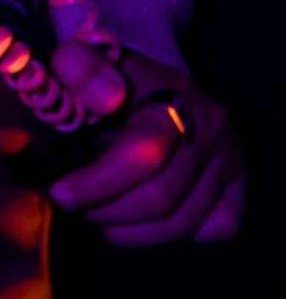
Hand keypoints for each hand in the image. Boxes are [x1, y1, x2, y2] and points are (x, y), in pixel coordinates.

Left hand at [48, 42, 244, 243]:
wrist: (154, 86)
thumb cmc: (110, 79)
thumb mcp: (85, 61)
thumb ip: (80, 69)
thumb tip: (108, 99)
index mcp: (174, 93)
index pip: (143, 151)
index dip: (98, 182)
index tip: (59, 194)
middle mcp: (213, 129)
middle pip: (160, 198)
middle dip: (106, 210)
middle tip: (73, 207)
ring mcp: (232, 163)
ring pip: (180, 224)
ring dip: (127, 229)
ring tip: (95, 215)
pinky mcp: (238, 192)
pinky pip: (204, 232)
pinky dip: (162, 236)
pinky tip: (132, 222)